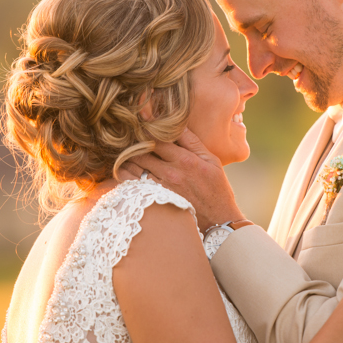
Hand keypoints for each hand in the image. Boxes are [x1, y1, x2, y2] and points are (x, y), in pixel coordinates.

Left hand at [116, 129, 244, 231]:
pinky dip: (125, 175)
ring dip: (127, 158)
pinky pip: (130, 184)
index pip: (156, 138)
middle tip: (130, 138)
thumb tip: (178, 123)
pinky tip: (128, 170)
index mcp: (185, 160)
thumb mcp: (211, 161)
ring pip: (132, 166)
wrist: (218, 220)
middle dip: (133, 143)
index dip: (145, 129)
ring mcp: (160, 187)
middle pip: (140, 151)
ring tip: (127, 153)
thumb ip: (193, 142)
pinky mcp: (154, 200)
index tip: (140, 123)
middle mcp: (171, 173)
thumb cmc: (216, 188)